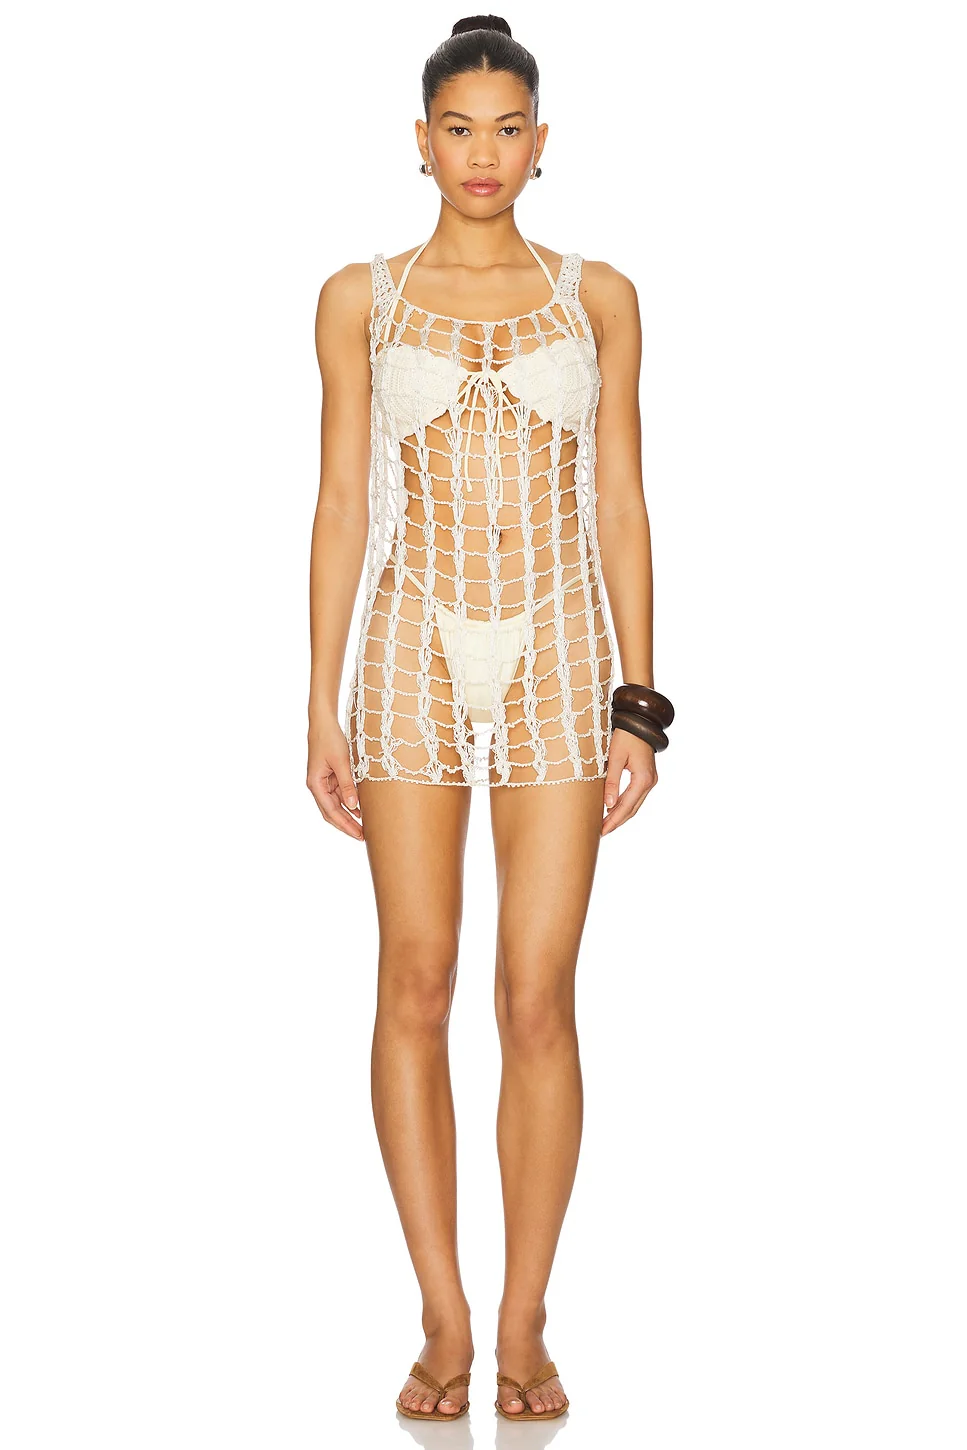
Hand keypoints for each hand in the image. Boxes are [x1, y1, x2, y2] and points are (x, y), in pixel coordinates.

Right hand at [306, 717, 363, 840]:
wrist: (323, 723)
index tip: (358, 835)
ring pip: (336, 805)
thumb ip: (347, 784)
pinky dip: (349, 803)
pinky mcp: (330, 777)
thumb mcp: (342, 762)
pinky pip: (339, 795)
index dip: (344, 825)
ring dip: (348, 815)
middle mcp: (317, 786)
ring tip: (364, 827)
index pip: (330, 811)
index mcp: (315, 784)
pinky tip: (360, 810)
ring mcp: (323, 782)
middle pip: (332, 812)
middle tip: (362, 837)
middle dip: (346, 825)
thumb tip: (353, 805)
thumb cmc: (330, 739)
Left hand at [601, 726, 657, 835]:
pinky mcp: (646, 777)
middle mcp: (650, 782)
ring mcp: (650, 780)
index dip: (614, 820)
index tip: (602, 831)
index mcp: (643, 779)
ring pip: (634, 804)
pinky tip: (613, 810)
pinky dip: (624, 805)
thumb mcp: (615, 757)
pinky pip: (635, 796)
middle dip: (617, 822)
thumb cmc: (626, 735)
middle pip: (632, 809)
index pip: (626, 806)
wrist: (639, 722)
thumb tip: (608, 805)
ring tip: (605, 825)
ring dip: (620, 815)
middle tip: (601, 832)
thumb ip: (612, 781)